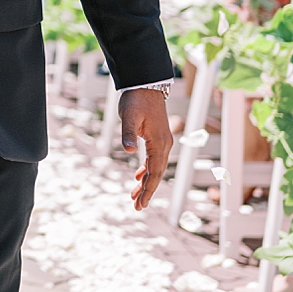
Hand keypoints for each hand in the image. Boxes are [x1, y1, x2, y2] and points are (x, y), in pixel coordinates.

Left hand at [120, 88, 172, 210]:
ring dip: (146, 182)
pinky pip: (154, 158)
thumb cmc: (136, 100)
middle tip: (137, 207)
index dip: (148, 190)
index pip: (155, 172)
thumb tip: (128, 150)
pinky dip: (147, 169)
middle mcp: (165, 144)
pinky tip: (139, 176)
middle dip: (147, 191)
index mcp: (159, 142)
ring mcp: (163, 141)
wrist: (146, 84)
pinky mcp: (158, 137)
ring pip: (156, 167)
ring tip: (135, 196)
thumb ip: (128, 134)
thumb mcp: (128, 116)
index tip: (141, 204)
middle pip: (157, 173)